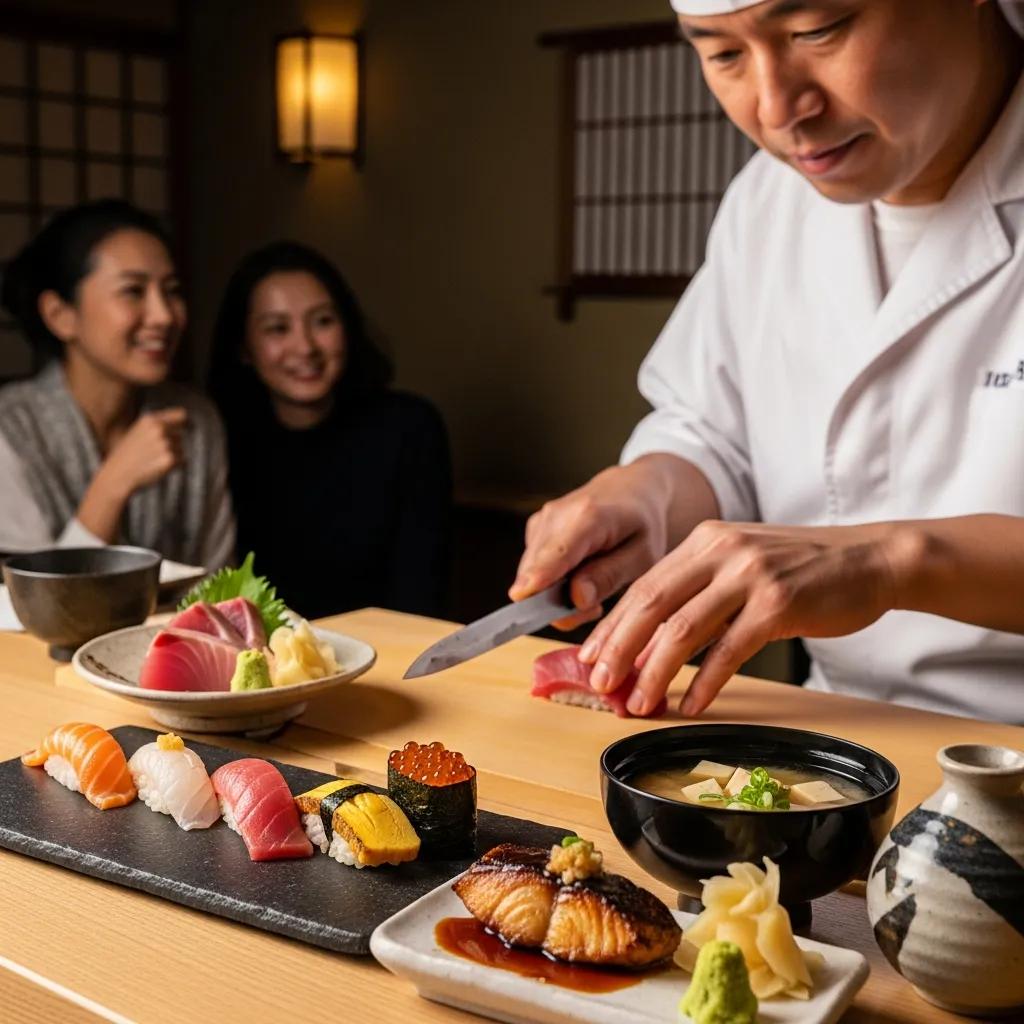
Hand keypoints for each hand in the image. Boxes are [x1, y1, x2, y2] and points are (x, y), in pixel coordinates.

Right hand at [99, 407, 187, 494]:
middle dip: (173, 446)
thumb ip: (158, 425)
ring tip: (152, 462)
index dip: (188, 422)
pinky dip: (175, 466)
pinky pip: (183, 461)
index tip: (191, 428)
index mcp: (150, 420)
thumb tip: (187, 422)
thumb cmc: (128, 455)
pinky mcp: (170, 459)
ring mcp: (165, 444)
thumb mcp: (138, 432)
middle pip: (180, 436)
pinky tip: (158, 468)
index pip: (182, 415)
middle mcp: (159, 429)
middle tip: (154, 456)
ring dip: (172, 457)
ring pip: (181, 449)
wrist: (117, 475)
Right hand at [508, 461, 676, 629]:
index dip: (538, 577)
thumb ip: (609, 576)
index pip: (557, 552)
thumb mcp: (643, 556)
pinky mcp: (534, 529)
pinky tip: (580, 573)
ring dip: (558, 594)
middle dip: (559, 604)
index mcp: (589, 517)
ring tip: (593, 586)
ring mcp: (541, 521)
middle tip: (595, 607)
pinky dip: (553, 581)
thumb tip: (576, 598)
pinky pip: (533, 570)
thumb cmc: (642, 524)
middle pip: (536, 572)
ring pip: (531, 576)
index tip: (521, 596)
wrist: (631, 489)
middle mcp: (556, 515)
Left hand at [578, 520, 901, 716]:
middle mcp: (721, 550)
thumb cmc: (803, 569)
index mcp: (705, 539)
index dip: (612, 625)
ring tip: (638, 703)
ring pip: (683, 629)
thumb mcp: (743, 564)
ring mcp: (749, 574)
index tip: (589, 657)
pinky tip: (690, 704)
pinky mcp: (778, 603)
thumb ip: (701, 591)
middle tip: (599, 685)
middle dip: (619, 649)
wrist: (870, 559)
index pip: (644, 585)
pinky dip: (704, 682)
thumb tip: (653, 642)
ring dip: (655, 672)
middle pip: (652, 603)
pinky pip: (729, 649)